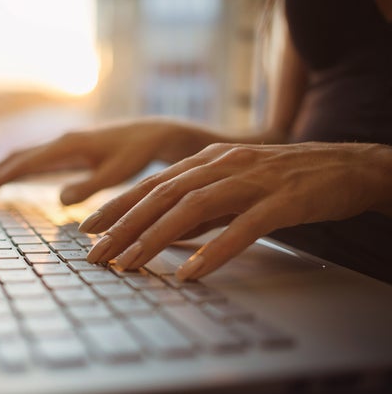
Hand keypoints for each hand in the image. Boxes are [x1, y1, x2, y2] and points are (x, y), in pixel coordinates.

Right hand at [0, 119, 208, 204]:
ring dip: (2, 173)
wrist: (152, 134)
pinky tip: (12, 181)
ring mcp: (63, 145)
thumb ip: (90, 186)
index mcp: (68, 146)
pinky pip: (36, 160)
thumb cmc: (138, 154)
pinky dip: (18, 171)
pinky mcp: (69, 150)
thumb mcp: (117, 173)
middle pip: (17, 158)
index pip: (24, 163)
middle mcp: (61, 142)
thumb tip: (59, 200)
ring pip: (24, 157)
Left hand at [81, 142, 391, 279]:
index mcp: (207, 161)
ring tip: (130, 265)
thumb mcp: (232, 185)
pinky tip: (192, 272)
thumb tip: (165, 231)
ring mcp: (251, 180)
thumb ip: (200, 204)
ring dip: (156, 238)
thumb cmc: (284, 179)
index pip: (152, 184)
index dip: (118, 205)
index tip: (89, 228)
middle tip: (96, 254)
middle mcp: (222, 165)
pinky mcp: (281, 200)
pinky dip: (215, 249)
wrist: (344, 165)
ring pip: (193, 208)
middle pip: (162, 195)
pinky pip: (243, 227)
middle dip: (124, 226)